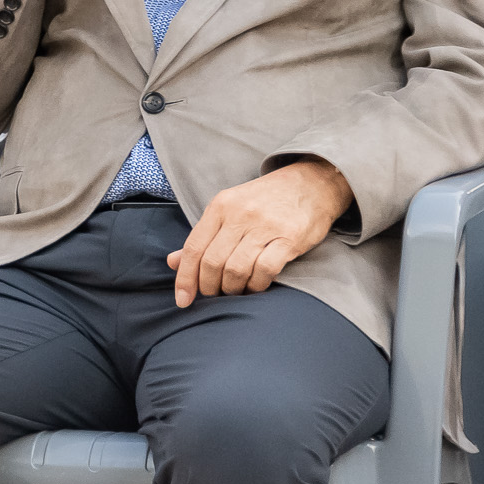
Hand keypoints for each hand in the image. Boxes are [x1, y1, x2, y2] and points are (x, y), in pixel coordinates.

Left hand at [167, 160, 352, 307]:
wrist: (311, 183)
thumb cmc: (265, 200)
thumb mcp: (229, 209)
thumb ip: (203, 236)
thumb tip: (173, 262)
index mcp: (220, 206)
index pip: (194, 247)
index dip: (185, 278)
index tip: (183, 300)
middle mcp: (239, 214)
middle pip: (212, 261)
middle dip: (209, 287)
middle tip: (215, 295)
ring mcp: (265, 225)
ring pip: (236, 268)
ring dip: (233, 289)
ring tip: (235, 291)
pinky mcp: (289, 238)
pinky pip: (265, 269)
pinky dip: (257, 285)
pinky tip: (256, 286)